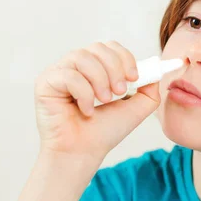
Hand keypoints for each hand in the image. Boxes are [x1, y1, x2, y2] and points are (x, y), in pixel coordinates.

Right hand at [34, 41, 159, 164]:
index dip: (124, 58)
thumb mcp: (136, 108)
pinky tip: (86, 110)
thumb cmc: (105, 132)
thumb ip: (149, 89)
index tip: (134, 78)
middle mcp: (75, 67)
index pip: (109, 47)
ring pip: (82, 57)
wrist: (84, 152)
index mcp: (94, 69)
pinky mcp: (45, 83)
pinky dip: (83, 93)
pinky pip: (68, 75)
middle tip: (119, 92)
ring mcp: (59, 73)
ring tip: (103, 101)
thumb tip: (154, 72)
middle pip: (97, 48)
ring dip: (99, 79)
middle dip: (114, 68)